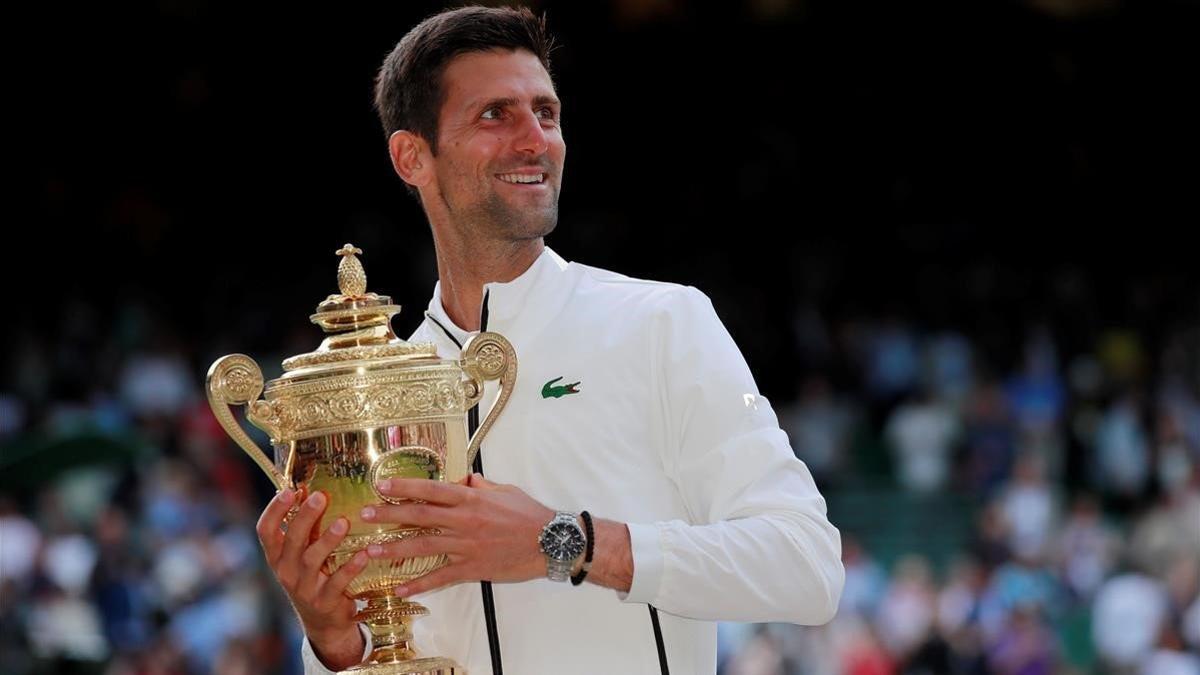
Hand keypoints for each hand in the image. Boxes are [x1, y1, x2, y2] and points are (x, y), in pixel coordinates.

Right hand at [256, 488, 369, 669]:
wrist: (323, 623)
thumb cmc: (313, 577)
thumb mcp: (301, 555)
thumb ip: (304, 528)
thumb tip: (310, 489)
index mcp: (277, 556)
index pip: (265, 531)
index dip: (274, 510)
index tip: (288, 490)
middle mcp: (286, 571)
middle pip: (291, 541)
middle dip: (304, 517)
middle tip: (320, 497)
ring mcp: (304, 588)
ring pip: (313, 561)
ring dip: (328, 540)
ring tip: (343, 523)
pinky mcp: (325, 602)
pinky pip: (337, 583)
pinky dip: (350, 568)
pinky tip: (363, 554)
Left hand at [360, 474, 555, 596]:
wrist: (551, 541)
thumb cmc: (529, 514)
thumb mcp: (505, 490)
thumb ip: (481, 486)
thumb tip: (464, 479)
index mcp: (471, 499)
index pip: (431, 489)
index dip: (405, 487)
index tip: (382, 485)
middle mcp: (464, 520)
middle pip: (420, 515)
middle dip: (389, 515)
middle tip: (364, 514)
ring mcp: (467, 545)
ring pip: (424, 545)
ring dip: (395, 549)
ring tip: (371, 552)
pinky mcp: (473, 568)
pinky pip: (441, 577)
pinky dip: (420, 583)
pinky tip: (402, 589)